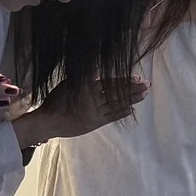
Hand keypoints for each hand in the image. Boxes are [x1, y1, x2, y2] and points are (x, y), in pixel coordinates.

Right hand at [13, 76, 148, 149]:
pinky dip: (121, 112)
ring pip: (116, 104)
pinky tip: (131, 109)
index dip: (125, 80)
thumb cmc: (55, 101)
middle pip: (117, 92)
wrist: (48, 121)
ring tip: (144, 95)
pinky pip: (111, 117)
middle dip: (133, 88)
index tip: (137, 77)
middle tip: (147, 85)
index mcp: (88, 87)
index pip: (110, 82)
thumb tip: (99, 72)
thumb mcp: (69, 83)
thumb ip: (85, 78)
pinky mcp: (95, 123)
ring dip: (131, 99)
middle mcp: (93, 99)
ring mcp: (95, 111)